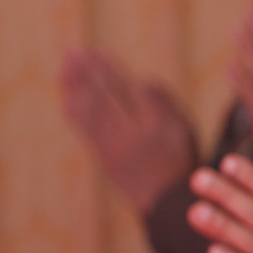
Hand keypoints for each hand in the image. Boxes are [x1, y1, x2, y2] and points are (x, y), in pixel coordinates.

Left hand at [60, 48, 197, 212]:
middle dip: (93, 71)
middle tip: (77, 51)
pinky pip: (87, 129)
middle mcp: (138, 133)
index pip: (135, 90)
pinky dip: (76, 110)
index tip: (99, 53)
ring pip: (95, 110)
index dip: (114, 72)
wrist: (167, 201)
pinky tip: (67, 95)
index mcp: (161, 124)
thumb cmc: (178, 159)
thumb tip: (143, 79)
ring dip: (78, 85)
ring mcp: (119, 146)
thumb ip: (166, 103)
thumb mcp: (185, 130)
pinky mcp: (105, 157)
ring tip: (68, 65)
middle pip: (112, 96)